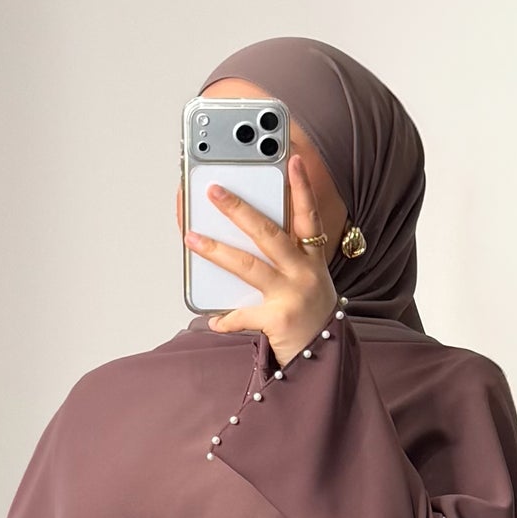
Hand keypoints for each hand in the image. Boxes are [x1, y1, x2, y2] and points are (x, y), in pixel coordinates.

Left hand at [185, 153, 337, 366]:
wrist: (324, 358)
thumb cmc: (309, 315)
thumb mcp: (306, 281)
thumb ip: (282, 261)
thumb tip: (240, 244)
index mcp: (312, 259)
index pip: (309, 214)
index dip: (302, 186)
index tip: (294, 159)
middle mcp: (304, 272)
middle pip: (268, 233)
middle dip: (239, 209)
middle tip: (215, 190)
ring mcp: (292, 295)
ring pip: (248, 266)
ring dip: (216, 250)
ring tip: (192, 238)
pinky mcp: (279, 320)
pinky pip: (243, 315)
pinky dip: (225, 318)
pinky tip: (212, 319)